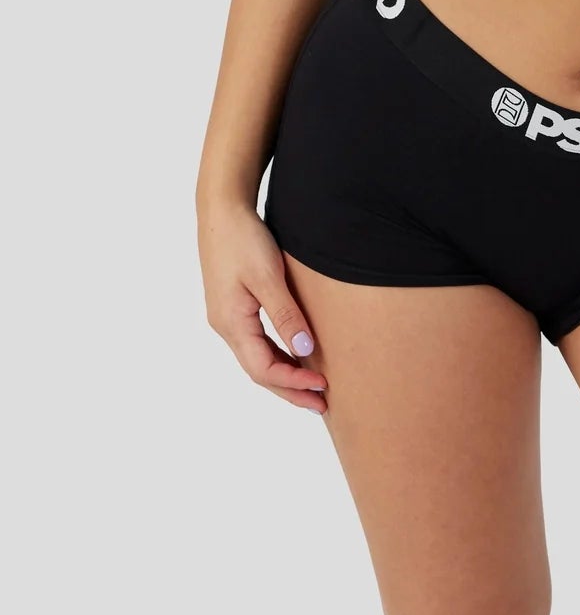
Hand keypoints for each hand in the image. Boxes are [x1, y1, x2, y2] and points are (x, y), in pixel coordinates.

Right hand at [197, 197, 328, 413]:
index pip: (263, 369)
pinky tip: (295, 354)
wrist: (222, 209)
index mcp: (231, 323)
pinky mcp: (234, 305)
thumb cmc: (244, 239)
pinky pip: (256, 341)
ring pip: (257, 357)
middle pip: (259, 370)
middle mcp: (226, 326)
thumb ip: (285, 314)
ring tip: (313, 386)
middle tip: (321, 404)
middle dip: (290, 389)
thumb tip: (304, 349)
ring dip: (284, 373)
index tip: (322, 388)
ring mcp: (228, 316)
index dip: (293, 382)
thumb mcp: (268, 276)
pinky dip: (277, 353)